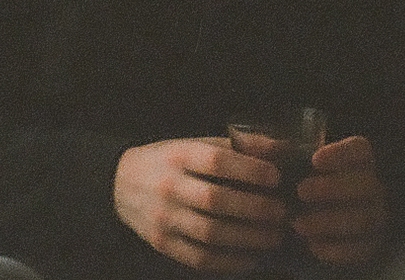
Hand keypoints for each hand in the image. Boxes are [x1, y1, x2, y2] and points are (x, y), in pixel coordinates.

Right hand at [114, 136, 285, 272]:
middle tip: (282, 212)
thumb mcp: (199, 143)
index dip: (249, 170)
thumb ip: (240, 146)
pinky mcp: (162, 244)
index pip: (216, 161)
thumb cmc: (172, 160)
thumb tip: (283, 150)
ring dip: (247, 238)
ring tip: (274, 236)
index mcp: (180, 155)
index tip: (276, 177)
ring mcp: (163, 218)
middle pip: (215, 200)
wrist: (121, 184)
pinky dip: (228, 261)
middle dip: (254, 208)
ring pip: (209, 233)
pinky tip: (251, 258)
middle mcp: (169, 187)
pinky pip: (198, 258)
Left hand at [290, 135, 388, 266]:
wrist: (320, 221)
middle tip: (300, 191)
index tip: (314, 160)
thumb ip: (298, 162)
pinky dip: (333, 249)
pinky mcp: (369, 246)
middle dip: (331, 188)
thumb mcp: (304, 168)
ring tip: (297, 223)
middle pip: (365, 184)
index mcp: (362, 161)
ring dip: (328, 222)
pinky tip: (311, 245)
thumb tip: (282, 155)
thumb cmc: (311, 187)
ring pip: (362, 219)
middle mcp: (374, 188)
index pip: (360, 151)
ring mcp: (375, 218)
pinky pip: (358, 250)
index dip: (340, 154)